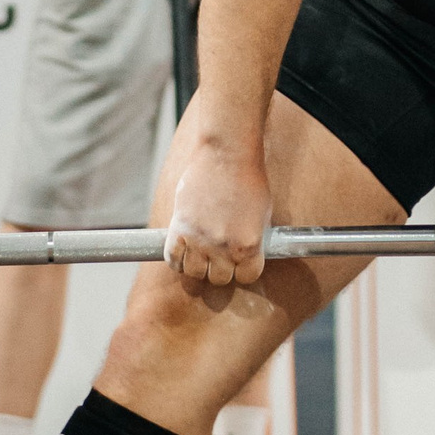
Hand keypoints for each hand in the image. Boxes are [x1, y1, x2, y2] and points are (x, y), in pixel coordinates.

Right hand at [164, 135, 270, 286]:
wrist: (227, 155)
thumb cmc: (248, 179)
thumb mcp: (261, 214)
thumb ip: (251, 239)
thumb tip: (243, 255)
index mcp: (249, 246)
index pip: (245, 278)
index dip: (241, 271)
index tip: (237, 263)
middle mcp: (224, 248)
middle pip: (218, 279)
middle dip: (218, 269)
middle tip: (216, 256)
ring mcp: (200, 240)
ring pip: (193, 273)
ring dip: (196, 265)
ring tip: (198, 252)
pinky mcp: (180, 229)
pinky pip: (173, 259)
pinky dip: (176, 258)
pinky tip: (182, 248)